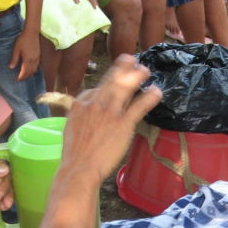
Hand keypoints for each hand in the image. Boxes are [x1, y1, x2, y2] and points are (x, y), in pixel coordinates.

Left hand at [0, 159, 13, 227]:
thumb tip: (6, 168)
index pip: (0, 162)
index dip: (2, 170)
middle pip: (8, 175)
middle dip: (4, 185)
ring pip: (11, 186)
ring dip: (7, 194)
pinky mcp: (0, 199)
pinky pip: (11, 197)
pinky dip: (8, 202)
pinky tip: (1, 207)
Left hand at [9, 29, 41, 81]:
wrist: (32, 33)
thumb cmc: (23, 40)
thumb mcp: (16, 49)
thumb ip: (14, 59)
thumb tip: (10, 67)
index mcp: (27, 60)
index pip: (24, 72)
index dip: (21, 77)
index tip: (17, 79)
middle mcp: (33, 60)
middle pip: (30, 72)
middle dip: (25, 77)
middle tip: (20, 79)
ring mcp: (37, 58)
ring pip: (34, 70)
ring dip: (30, 74)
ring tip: (25, 75)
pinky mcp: (38, 56)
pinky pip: (37, 66)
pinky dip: (33, 70)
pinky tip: (31, 69)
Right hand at [61, 55, 160, 183]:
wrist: (80, 168)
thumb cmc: (74, 155)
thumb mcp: (70, 130)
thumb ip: (80, 118)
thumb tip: (86, 116)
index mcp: (80, 104)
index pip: (94, 89)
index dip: (104, 88)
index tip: (111, 87)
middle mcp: (95, 103)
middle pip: (111, 80)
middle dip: (122, 68)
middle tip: (132, 59)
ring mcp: (110, 112)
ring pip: (125, 87)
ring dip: (136, 76)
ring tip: (145, 70)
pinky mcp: (123, 123)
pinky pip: (139, 106)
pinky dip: (149, 98)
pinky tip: (156, 92)